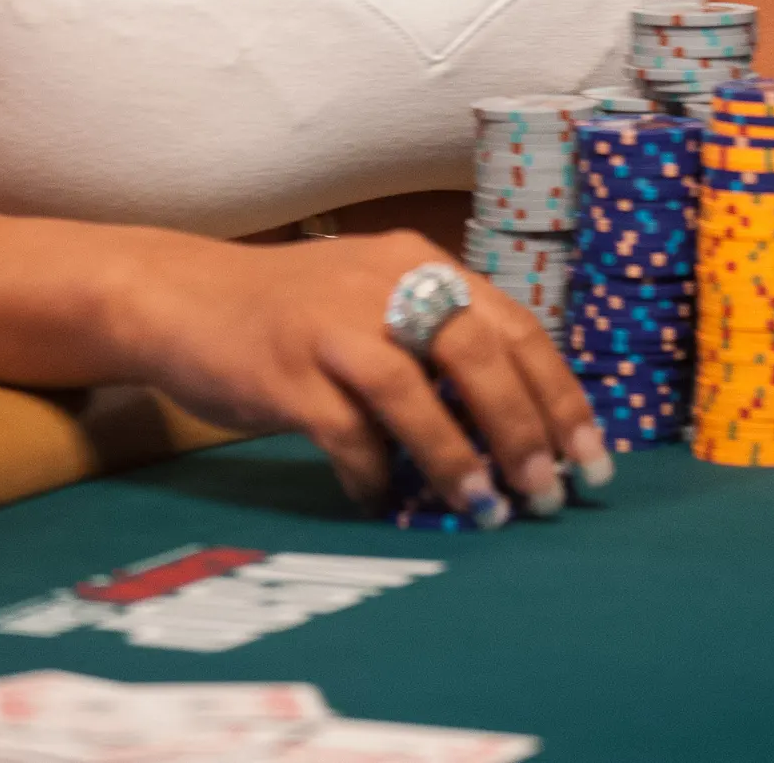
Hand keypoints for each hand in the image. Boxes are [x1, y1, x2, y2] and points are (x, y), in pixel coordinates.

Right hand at [128, 228, 611, 524]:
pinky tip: (384, 501)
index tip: (590, 457)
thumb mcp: (374, 301)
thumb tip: (515, 430)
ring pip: (414, 393)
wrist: (182, 296)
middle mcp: (382, 281)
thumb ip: (436, 345)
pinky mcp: (285, 370)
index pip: (514, 325)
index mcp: (417, 262)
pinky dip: (375, 475)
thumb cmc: (293, 310)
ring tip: (486, 512)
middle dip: (524, 431)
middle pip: (478, 352)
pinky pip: (346, 433)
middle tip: (548, 494)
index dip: (559, 395)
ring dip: (458, 460)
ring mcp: (331, 324)